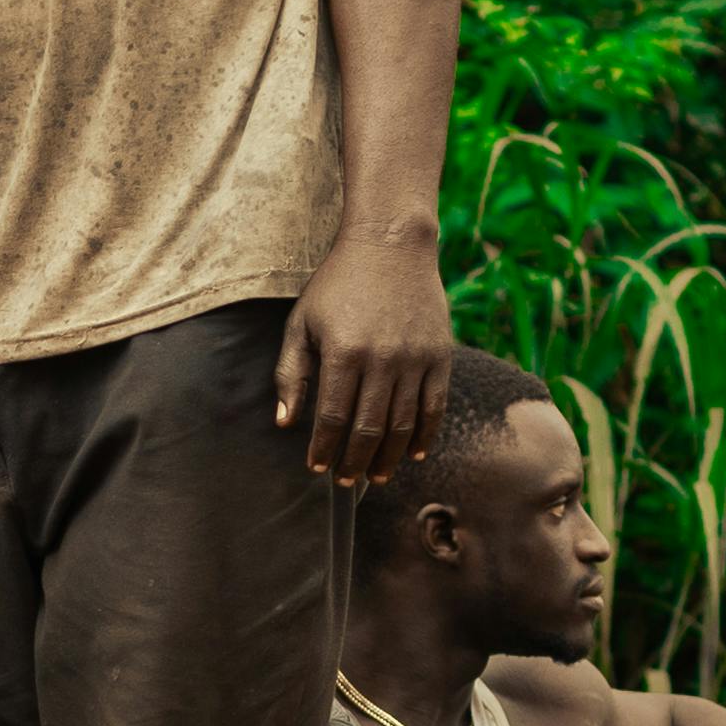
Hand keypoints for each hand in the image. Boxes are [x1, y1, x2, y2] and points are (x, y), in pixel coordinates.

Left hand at [279, 227, 453, 483]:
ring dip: (389, 457)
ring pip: (402, 424)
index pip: (331, 417)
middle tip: (346, 481)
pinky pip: (434, 407)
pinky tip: (413, 454)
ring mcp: (415, 358)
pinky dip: (424, 435)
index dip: (323, 448)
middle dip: (355, 461)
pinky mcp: (440, 355)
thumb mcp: (302, 322)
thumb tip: (285, 422)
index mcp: (343, 352)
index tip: (317, 468)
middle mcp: (382, 359)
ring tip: (377, 476)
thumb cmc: (337, 284)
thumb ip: (291, 372)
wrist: (391, 245)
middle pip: (368, 428)